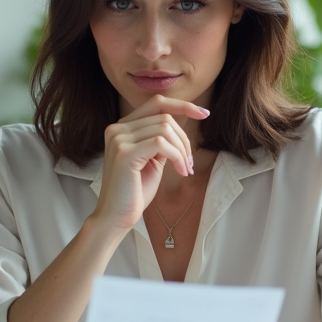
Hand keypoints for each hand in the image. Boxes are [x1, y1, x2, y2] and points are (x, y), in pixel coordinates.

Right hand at [90, 95, 209, 235]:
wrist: (116, 218)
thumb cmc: (135, 192)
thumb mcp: (153, 159)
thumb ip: (162, 140)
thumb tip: (184, 120)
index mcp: (122, 128)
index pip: (156, 103)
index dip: (182, 105)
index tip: (205, 113)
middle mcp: (117, 129)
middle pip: (165, 117)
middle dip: (184, 139)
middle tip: (189, 163)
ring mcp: (118, 139)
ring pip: (165, 129)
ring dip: (182, 150)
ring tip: (185, 168)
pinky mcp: (124, 153)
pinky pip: (161, 143)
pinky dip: (177, 156)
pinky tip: (180, 171)